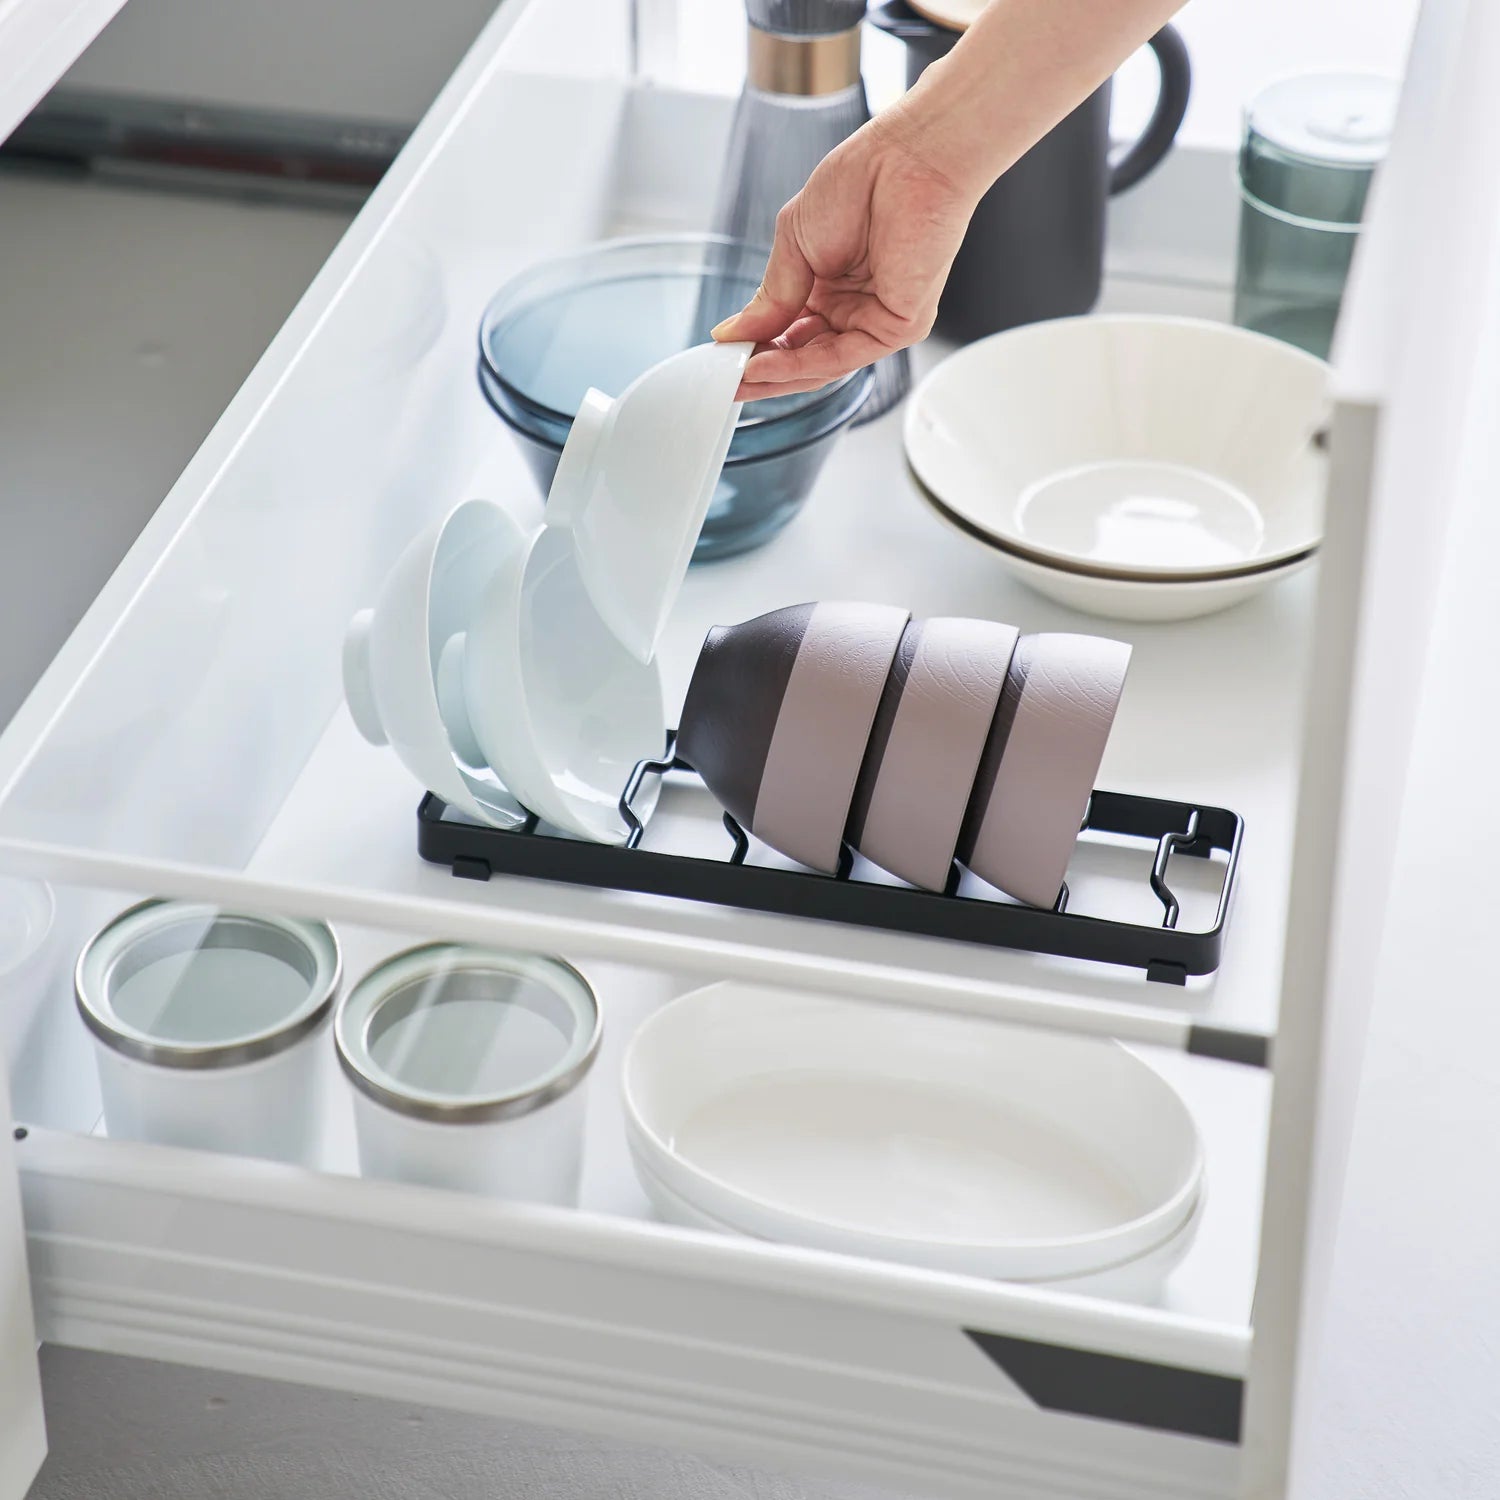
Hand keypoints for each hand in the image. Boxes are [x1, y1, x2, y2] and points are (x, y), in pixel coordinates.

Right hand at [711, 113, 975, 401]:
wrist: (904, 159)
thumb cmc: (860, 183)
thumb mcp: (793, 243)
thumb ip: (769, 297)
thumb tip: (732, 334)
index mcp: (830, 286)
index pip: (789, 333)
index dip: (754, 349)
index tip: (720, 358)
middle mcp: (854, 307)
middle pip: (803, 358)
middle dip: (761, 373)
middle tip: (723, 382)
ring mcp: (877, 320)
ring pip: (821, 365)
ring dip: (776, 375)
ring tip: (737, 377)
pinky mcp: (898, 327)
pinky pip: (841, 357)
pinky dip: (800, 366)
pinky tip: (766, 364)